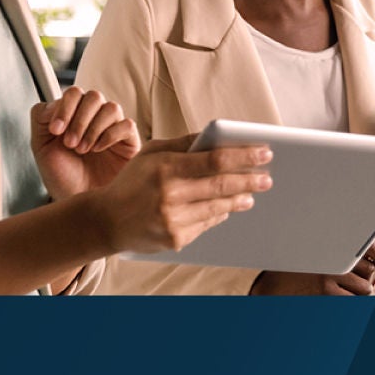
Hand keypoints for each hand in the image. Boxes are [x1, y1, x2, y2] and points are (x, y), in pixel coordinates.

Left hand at [31, 87, 140, 200]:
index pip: (73, 93)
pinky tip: (99, 149)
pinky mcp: (129, 142)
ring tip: (83, 149)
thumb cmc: (62, 177)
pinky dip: (110, 135)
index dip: (64, 108)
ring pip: (111, 107)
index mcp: (74, 115)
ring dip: (93, 128)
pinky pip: (126, 125)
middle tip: (70, 144)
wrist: (78, 203)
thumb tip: (57, 102)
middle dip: (79, 120)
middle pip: (94, 96)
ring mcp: (113, 128)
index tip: (56, 131)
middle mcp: (95, 117)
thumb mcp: (41, 148)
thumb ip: (41, 119)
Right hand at [92, 133, 272, 254]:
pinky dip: (219, 214)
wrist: (107, 221)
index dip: (243, 156)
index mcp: (165, 168)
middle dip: (250, 180)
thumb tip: (216, 135)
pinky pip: (207, 224)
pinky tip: (227, 208)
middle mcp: (170, 195)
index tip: (264, 152)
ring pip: (218, 208)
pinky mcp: (176, 239)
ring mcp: (174, 220)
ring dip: (239, 199)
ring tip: (251, 193)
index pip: (214, 160)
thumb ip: (184, 143)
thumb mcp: (151, 152)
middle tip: (267, 177)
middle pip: (222, 185)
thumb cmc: (132, 181)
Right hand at [249, 239, 374, 295]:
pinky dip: (355, 301)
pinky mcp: (327, 292)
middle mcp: (335, 256)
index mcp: (336, 241)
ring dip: (363, 293)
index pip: (372, 245)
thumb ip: (360, 246)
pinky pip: (355, 300)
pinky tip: (343, 298)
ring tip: (348, 291)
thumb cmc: (305, 267)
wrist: (279, 284)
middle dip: (371, 279)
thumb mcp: (330, 252)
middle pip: (372, 270)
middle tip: (361, 284)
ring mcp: (331, 275)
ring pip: (367, 288)